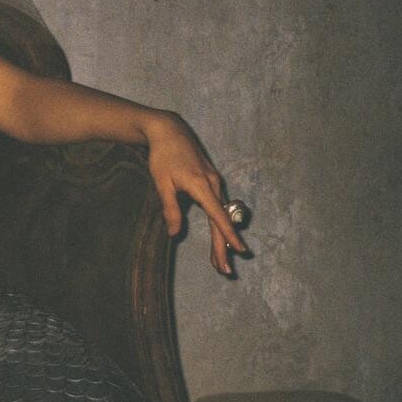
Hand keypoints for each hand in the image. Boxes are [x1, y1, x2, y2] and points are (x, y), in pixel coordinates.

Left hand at [144, 113, 246, 275]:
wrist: (169, 130)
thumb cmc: (163, 156)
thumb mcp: (162, 184)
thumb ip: (170, 209)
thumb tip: (174, 233)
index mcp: (201, 186)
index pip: (218, 216)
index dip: (228, 235)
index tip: (238, 250)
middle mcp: (213, 184)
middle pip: (221, 221)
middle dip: (223, 247)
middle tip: (224, 270)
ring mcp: (213, 182)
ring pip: (220, 215)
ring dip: (220, 239)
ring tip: (219, 260)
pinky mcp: (210, 180)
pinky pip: (217, 207)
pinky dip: (218, 224)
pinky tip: (217, 237)